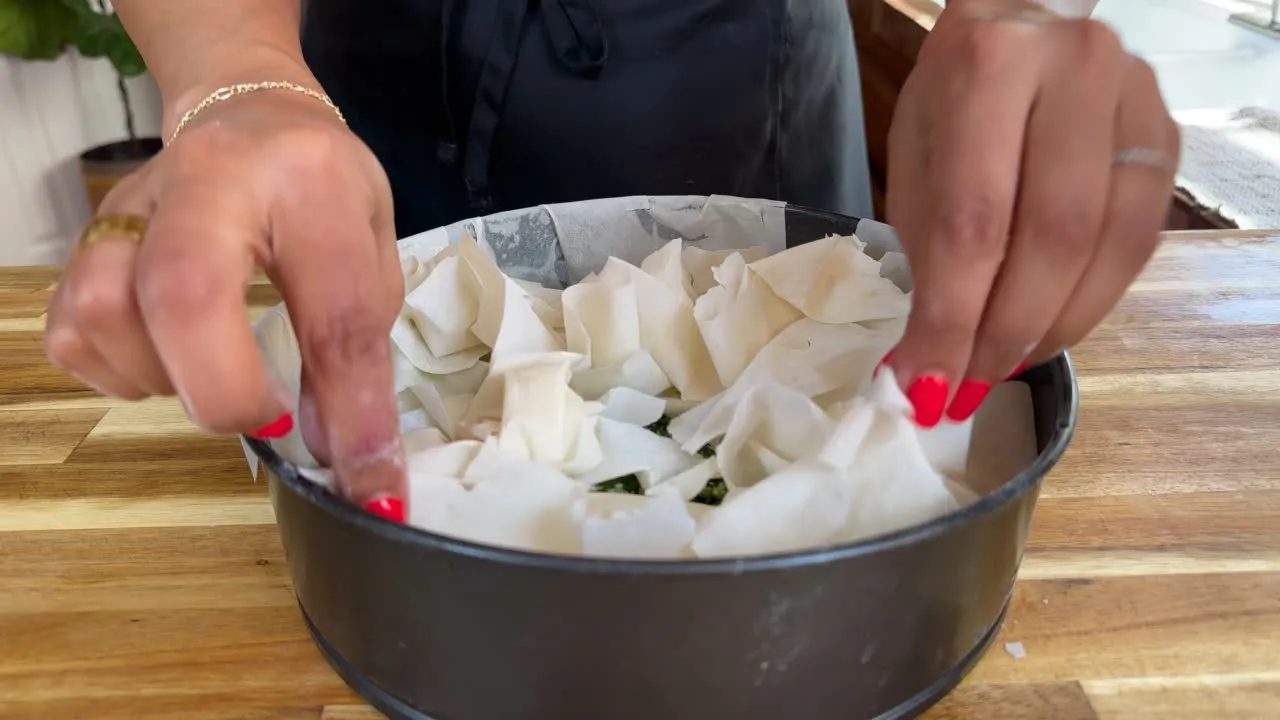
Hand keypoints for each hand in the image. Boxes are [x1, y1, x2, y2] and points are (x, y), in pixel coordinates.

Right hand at [44, 84, 408, 509]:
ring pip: (107, 310)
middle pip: (183, 296)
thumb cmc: (323, 189)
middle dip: (228, 392)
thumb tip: (336, 452)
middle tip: (271, 422)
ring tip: (222, 378)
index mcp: (311, 183)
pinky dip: (122, 372)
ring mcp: (135, 204)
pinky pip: (74, 329)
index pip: (336, 313)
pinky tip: (171, 362)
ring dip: (169, 380)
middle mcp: (211, 180)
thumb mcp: (371, 253)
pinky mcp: (87, 235)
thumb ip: (356, 347)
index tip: (370, 483)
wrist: (251, 114)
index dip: (353, 413)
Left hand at [883, 0, 1177, 426]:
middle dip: (1003, 334)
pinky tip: (1047, 329)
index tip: (924, 389)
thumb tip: (924, 369)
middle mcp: (1076, 72)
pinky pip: (1138, 243)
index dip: (950, 321)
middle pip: (1051, 239)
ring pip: (1107, 247)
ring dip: (1052, 328)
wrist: (1023, 29)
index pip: (972, 222)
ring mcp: (1135, 102)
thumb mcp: (916, 159)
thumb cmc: (954, 101)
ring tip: (1000, 366)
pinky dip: (1090, 302)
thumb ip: (927, 254)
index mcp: (990, 67)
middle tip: (965, 388)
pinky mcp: (1167, 137)